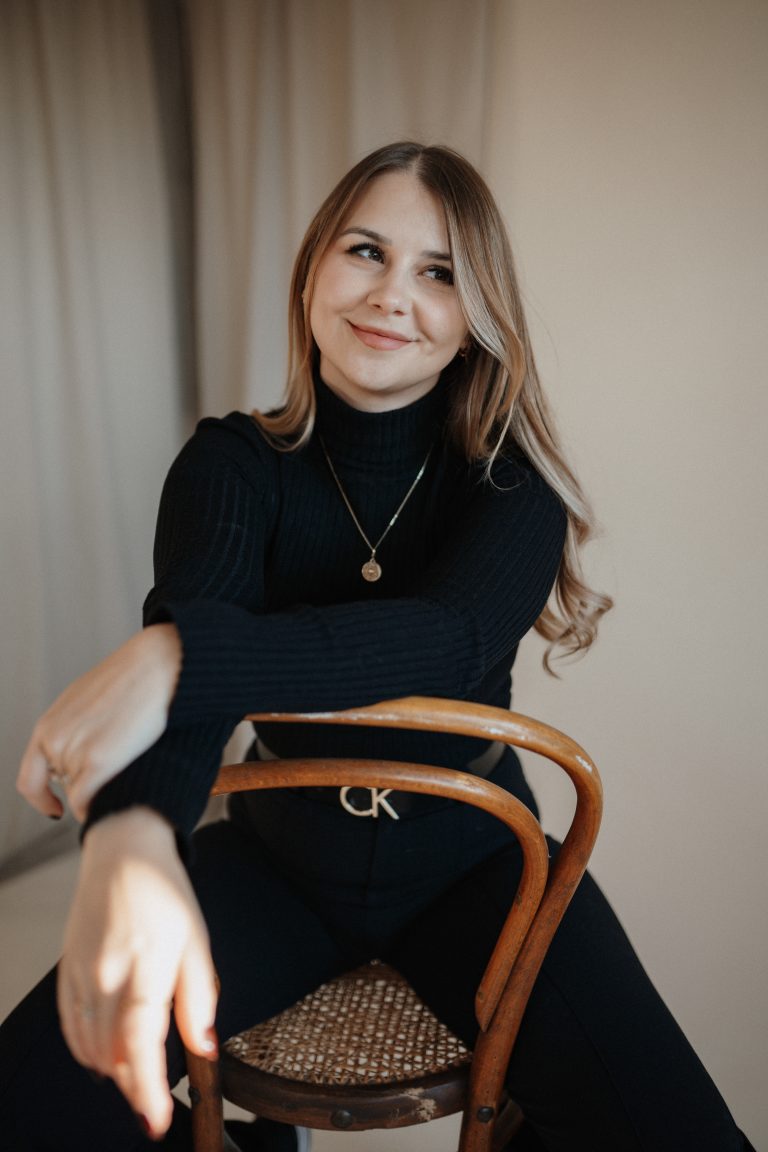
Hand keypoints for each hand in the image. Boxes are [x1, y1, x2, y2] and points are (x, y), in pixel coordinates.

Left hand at [17, 623, 181, 821]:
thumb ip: (71, 729)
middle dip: (84, 787)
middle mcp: (54, 740)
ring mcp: (73, 752)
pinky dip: (96, 809)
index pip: (30, 779)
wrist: (156, 667)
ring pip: (79, 794)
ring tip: (127, 772)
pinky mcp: (97, 761)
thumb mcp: (85, 701)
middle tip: (111, 780)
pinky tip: (115, 802)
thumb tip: (74, 756)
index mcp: (48, 726)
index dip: (41, 799)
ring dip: (98, 793)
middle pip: (63, 786)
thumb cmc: (130, 680)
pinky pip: (86, 803)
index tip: (56, 808)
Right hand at [58, 808, 217, 1138]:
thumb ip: (199, 997)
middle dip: (134, 1085)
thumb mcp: (197, 940)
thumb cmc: (165, 892)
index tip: (156, 1119)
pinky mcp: (66, 971)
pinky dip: (86, 1049)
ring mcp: (82, 973)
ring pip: (89, 1045)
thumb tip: (205, 1046)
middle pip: (112, 1052)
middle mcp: (107, 973)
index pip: (140, 1041)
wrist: (123, 852)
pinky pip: (70, 1026)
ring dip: (111, 1070)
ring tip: (135, 1077)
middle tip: (154, 1102)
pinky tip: (105, 1055)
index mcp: (146, 964)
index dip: (147, 1088)